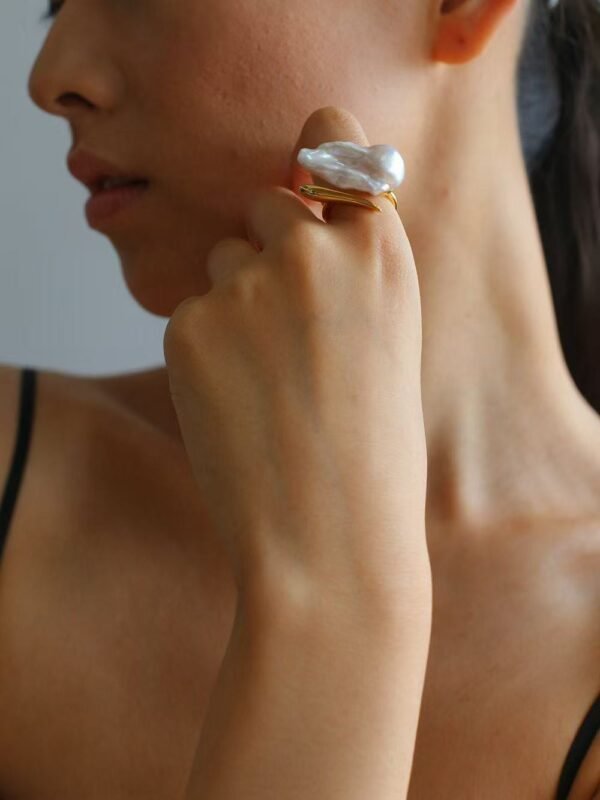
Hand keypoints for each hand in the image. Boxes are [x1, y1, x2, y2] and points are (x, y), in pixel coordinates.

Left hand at [163, 106, 428, 619]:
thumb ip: (348, 272)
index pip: (336, 148)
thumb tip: (287, 227)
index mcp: (379, 253)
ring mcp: (245, 285)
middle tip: (289, 329)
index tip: (307, 161)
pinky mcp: (190, 326)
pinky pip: (192, 314)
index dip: (318, 152)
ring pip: (221, 263)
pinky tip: (237, 404)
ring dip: (235, 303)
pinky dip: (206, 350)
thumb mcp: (387, 339)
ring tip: (268, 381)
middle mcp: (312, 251)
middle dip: (269, 248)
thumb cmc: (370, 448)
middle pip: (264, 206)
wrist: (329, 533)